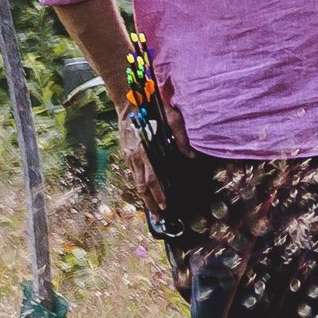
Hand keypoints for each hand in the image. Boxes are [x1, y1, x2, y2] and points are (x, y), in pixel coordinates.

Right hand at [120, 86, 183, 216]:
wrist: (128, 101)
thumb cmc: (153, 108)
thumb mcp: (172, 119)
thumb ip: (181, 138)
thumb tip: (191, 156)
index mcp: (146, 150)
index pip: (152, 178)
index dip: (158, 193)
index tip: (165, 205)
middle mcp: (135, 157)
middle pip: (142, 186)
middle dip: (150, 202)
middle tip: (158, 216)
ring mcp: (128, 156)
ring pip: (136, 182)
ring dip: (144, 197)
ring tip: (152, 209)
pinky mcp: (126, 154)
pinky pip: (133, 174)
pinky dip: (140, 185)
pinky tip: (146, 192)